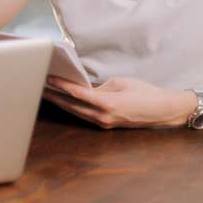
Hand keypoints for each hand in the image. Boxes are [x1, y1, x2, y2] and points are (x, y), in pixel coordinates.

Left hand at [43, 75, 195, 128]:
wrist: (164, 110)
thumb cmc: (145, 92)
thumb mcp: (121, 82)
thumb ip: (100, 86)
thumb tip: (84, 88)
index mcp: (107, 103)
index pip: (77, 93)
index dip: (60, 85)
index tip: (47, 77)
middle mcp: (102, 116)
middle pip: (71, 105)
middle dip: (54, 96)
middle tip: (38, 86)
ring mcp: (104, 123)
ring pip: (76, 112)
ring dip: (60, 103)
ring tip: (46, 93)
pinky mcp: (106, 124)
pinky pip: (84, 115)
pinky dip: (73, 107)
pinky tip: (64, 101)